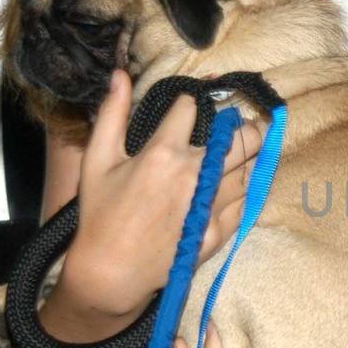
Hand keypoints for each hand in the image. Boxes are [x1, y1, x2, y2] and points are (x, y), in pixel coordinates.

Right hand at [61, 71, 261, 321]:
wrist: (112, 272)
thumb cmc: (101, 214)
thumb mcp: (98, 160)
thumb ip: (112, 114)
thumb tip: (120, 74)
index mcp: (164, 153)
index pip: (192, 109)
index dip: (191, 103)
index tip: (189, 108)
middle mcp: (195, 175)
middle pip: (242, 137)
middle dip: (244, 126)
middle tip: (239, 126)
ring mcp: (211, 204)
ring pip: (249, 168)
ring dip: (246, 157)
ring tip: (237, 154)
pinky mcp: (220, 229)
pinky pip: (245, 200)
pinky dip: (243, 188)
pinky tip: (234, 184)